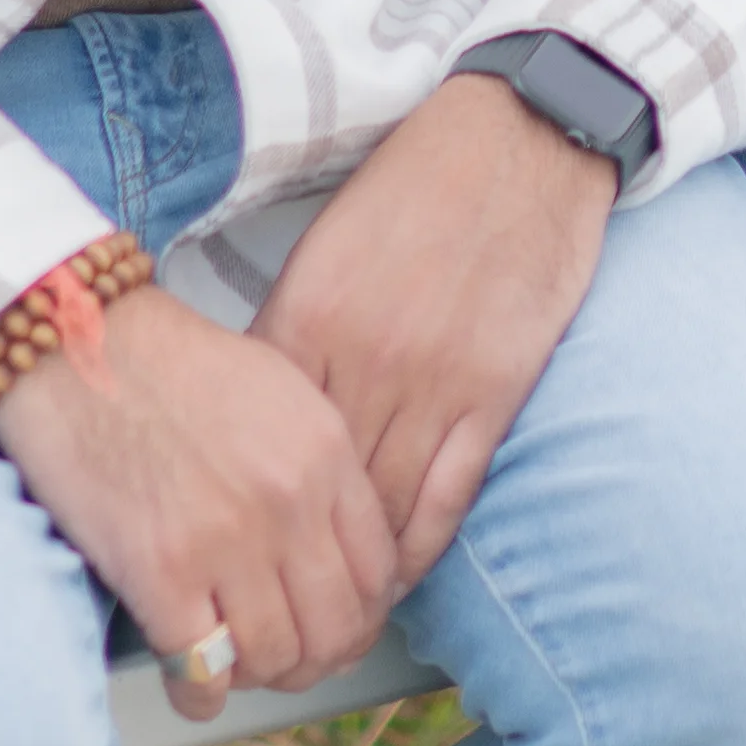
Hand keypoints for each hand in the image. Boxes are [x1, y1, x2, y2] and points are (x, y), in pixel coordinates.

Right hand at [0, 285, 401, 717]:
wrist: (79, 343)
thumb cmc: (169, 361)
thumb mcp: (280, 389)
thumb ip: (318, 465)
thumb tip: (334, 548)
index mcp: (325, 456)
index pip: (378, 574)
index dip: (361, 618)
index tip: (338, 628)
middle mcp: (288, 505)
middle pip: (335, 629)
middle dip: (317, 660)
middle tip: (291, 662)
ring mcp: (226, 543)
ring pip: (276, 659)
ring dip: (259, 678)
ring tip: (238, 667)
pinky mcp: (160, 573)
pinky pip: (203, 670)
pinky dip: (201, 693)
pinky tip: (193, 683)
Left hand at [252, 75, 613, 589]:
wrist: (519, 138)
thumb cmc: (418, 185)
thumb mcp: (328, 245)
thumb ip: (294, 325)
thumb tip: (260, 403)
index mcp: (309, 315)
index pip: (259, 435)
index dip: (241, 499)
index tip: (227, 538)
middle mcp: (363, 357)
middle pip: (314, 486)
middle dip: (290, 549)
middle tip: (270, 596)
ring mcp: (432, 381)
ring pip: (379, 505)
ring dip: (353, 567)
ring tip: (329, 606)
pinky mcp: (493, 393)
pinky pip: (447, 494)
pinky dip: (418, 545)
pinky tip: (397, 576)